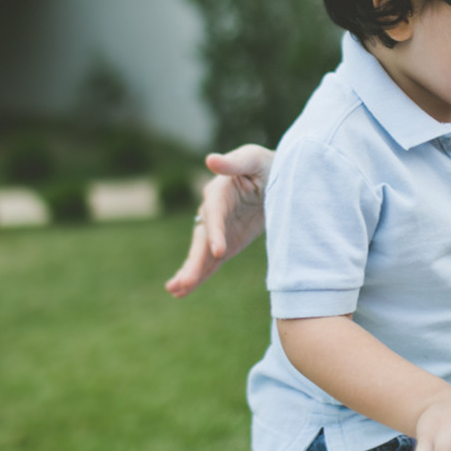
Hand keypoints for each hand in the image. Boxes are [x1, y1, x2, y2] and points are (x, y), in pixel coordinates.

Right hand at [165, 144, 273, 296]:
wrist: (275, 180)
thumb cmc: (264, 165)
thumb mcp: (252, 159)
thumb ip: (233, 163)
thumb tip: (210, 159)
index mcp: (218, 191)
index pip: (214, 214)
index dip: (215, 232)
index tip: (219, 251)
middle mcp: (212, 213)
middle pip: (202, 239)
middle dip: (194, 261)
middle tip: (182, 283)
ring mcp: (217, 231)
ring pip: (202, 254)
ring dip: (190, 272)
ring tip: (175, 290)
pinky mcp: (225, 244)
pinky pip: (211, 262)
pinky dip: (199, 276)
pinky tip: (183, 291)